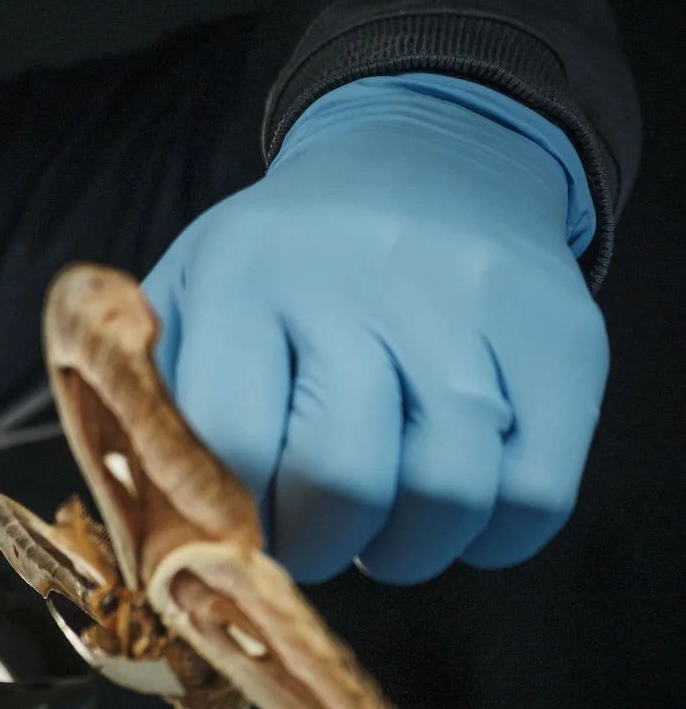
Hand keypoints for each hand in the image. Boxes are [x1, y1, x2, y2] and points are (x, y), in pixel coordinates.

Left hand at [143, 73, 606, 583]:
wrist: (428, 157)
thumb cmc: (284, 261)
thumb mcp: (192, 290)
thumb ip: (150, 392)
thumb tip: (148, 528)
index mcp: (243, 276)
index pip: (229, 440)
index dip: (230, 522)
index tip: (235, 537)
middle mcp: (358, 281)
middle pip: (342, 479)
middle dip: (317, 549)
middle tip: (309, 545)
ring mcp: (468, 306)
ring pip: (448, 494)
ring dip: (405, 552)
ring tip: (378, 535)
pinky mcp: (559, 338)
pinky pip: (536, 492)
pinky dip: (491, 538)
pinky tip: (452, 515)